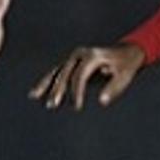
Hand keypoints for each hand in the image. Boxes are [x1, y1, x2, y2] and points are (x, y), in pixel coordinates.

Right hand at [29, 42, 146, 110]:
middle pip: (65, 72)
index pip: (80, 75)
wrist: (126, 52)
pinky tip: (34, 94)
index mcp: (92, 56)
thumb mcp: (125, 76)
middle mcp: (80, 54)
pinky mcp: (71, 63)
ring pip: (56, 71)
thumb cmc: (126, 66)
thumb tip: (102, 101)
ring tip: (34, 97)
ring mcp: (73, 57)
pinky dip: (46, 83)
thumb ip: (114, 88)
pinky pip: (55, 73)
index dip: (77, 91)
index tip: (76, 107)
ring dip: (46, 85)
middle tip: (53, 105)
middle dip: (58, 89)